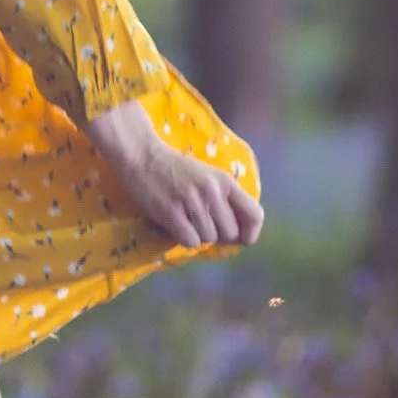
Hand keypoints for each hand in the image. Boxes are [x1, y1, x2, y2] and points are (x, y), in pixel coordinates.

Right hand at [85, 99, 263, 252]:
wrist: (142, 155)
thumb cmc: (175, 168)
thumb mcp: (207, 176)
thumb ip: (223, 198)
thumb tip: (236, 232)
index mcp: (225, 182)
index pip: (255, 215)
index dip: (250, 232)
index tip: (239, 237)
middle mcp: (213, 192)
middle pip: (230, 233)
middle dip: (218, 235)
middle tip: (203, 225)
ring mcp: (192, 202)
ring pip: (209, 238)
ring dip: (198, 235)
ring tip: (186, 220)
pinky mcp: (172, 212)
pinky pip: (190, 241)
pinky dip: (185, 239)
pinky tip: (176, 225)